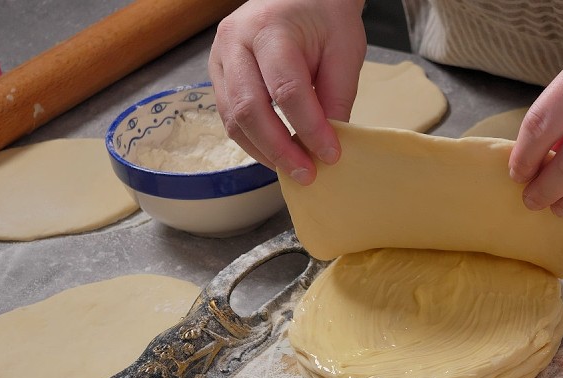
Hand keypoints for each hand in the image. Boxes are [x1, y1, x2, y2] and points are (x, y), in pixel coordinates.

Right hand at [208, 0, 366, 183]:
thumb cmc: (324, 17)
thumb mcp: (344, 50)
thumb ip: (338, 95)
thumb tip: (329, 144)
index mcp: (270, 29)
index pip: (287, 90)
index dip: (308, 128)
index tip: (331, 155)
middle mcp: (235, 42)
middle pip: (249, 108)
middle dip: (280, 149)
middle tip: (308, 174)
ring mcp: (219, 57)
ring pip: (233, 118)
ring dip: (264, 151)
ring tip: (295, 170)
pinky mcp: (218, 74)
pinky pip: (229, 116)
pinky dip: (253, 141)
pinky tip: (277, 153)